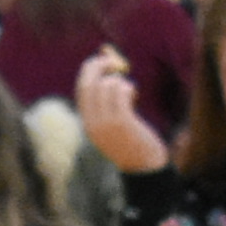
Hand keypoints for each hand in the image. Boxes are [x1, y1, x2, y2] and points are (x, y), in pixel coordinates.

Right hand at [73, 50, 167, 173]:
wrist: (143, 165)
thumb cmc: (131, 139)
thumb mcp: (113, 122)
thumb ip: (108, 99)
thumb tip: (108, 64)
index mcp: (88, 122)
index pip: (82, 88)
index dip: (90, 70)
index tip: (101, 60)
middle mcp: (92, 123)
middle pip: (89, 84)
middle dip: (99, 66)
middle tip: (113, 60)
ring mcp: (106, 123)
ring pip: (108, 85)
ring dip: (121, 82)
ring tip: (130, 92)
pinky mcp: (122, 122)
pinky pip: (121, 92)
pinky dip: (128, 87)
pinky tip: (133, 94)